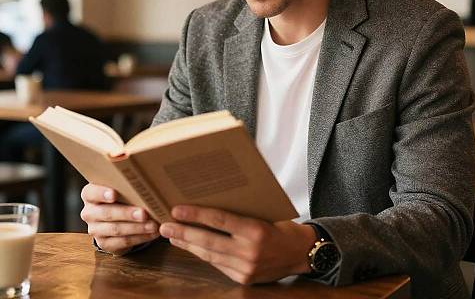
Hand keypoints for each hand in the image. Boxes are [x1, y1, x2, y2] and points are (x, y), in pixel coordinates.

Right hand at [80, 183, 159, 254]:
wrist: (117, 217)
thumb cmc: (122, 195)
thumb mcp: (121, 188)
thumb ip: (127, 185)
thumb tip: (147, 181)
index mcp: (90, 194)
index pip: (91, 193)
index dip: (102, 193)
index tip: (114, 194)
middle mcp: (89, 212)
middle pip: (107, 213)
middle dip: (127, 213)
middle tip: (144, 213)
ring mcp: (95, 229)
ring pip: (116, 229)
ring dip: (137, 228)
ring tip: (153, 225)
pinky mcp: (104, 243)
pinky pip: (123, 241)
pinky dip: (140, 237)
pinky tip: (152, 234)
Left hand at [159, 205, 316, 283]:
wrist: (301, 253)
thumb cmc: (281, 226)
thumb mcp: (263, 214)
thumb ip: (239, 214)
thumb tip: (209, 205)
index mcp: (256, 230)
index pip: (220, 220)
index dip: (196, 215)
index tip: (177, 209)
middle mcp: (250, 251)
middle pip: (209, 241)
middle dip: (184, 232)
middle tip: (164, 225)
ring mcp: (246, 268)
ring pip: (210, 255)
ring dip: (189, 245)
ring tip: (172, 235)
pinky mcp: (244, 279)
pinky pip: (218, 265)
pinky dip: (203, 255)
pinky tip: (191, 246)